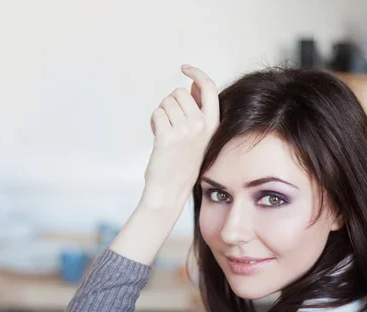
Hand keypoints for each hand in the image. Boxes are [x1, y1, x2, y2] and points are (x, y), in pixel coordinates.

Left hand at [142, 65, 219, 210]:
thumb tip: (192, 85)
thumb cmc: (182, 161)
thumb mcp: (198, 135)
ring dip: (161, 113)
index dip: (197, 73)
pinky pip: (156, 114)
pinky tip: (157, 136)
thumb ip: (197, 111)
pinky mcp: (167, 136)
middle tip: (169, 122)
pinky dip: (153, 122)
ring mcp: (185, 131)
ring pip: (166, 102)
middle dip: (169, 103)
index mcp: (213, 123)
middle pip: (179, 92)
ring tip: (164, 132)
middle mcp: (201, 125)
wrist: (170, 189)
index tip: (185, 68)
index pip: (209, 87)